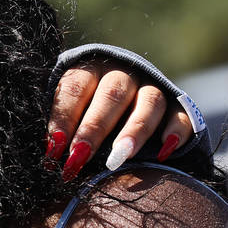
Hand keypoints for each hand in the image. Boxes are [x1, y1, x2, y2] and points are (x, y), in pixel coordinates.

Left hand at [46, 62, 194, 180]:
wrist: (117, 104)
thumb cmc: (79, 114)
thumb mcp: (66, 114)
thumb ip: (58, 129)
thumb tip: (46, 155)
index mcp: (88, 70)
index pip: (75, 87)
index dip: (63, 116)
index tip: (54, 147)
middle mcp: (122, 74)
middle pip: (111, 95)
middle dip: (94, 128)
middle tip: (80, 156)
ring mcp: (152, 87)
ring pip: (149, 102)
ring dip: (134, 130)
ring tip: (120, 157)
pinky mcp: (178, 105)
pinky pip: (181, 115)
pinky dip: (175, 133)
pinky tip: (163, 153)